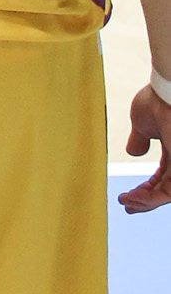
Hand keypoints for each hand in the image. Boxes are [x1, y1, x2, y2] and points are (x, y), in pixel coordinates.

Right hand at [123, 83, 170, 213]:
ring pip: (168, 193)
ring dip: (147, 201)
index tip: (129, 195)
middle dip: (146, 199)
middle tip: (128, 204)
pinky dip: (151, 198)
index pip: (163, 176)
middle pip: (166, 188)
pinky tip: (134, 198)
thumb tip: (133, 151)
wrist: (169, 88)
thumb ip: (139, 139)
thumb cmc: (160, 98)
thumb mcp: (143, 122)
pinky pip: (170, 191)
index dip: (146, 187)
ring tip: (128, 203)